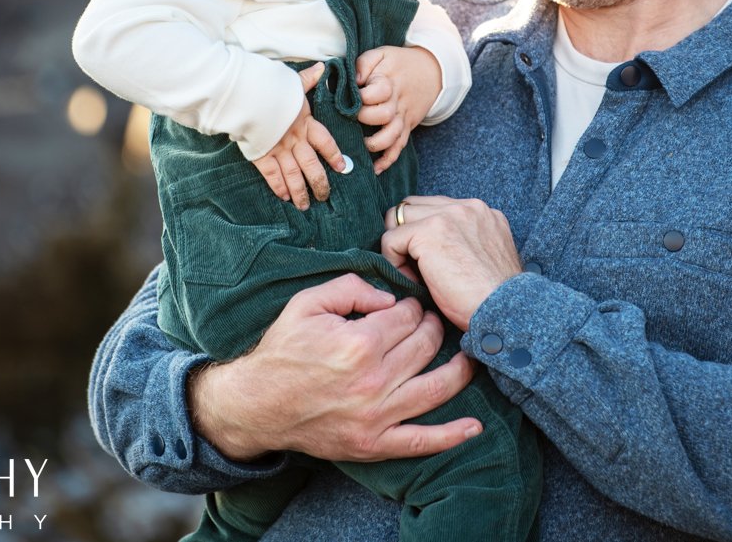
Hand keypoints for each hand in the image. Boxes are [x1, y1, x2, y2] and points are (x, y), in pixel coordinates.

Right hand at [189, 274, 482, 462]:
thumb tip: (391, 297)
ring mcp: (375, 416)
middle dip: (433, 328)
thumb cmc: (283, 350)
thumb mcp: (307, 303)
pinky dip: (451, 436)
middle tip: (430, 323)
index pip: (407, 316)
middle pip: (425, 346)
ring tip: (468, 355)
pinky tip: (474, 426)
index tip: (409, 306)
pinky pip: (421, 442)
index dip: (412, 306)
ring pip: (435, 388)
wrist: (256, 405)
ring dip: (459, 369)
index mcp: (358, 343)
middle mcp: (372, 381)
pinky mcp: (373, 444)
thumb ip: (351, 287)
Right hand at [250, 63, 343, 209]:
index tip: (342, 167)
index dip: (334, 155)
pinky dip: (279, 187)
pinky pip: (272, 175)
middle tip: (325, 196)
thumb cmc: (268, 87)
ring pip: (293, 175)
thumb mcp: (291, 82)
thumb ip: (307, 80)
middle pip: (312, 165)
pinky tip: (284, 197)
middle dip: (320, 182)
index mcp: (304, 122)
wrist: (245, 95)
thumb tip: (322, 67)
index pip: (325, 141)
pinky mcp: (261, 155)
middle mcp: (294, 139)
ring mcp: (278, 149)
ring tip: (306, 205)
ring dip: (301, 191)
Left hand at [356, 46, 441, 173]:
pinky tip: (376, 168)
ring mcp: (403, 117)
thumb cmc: (400, 63)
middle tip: (352, 117)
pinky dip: (388, 160)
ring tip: (362, 144)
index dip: (360, 97)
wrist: (433, 71)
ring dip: (376, 143)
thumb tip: (353, 80)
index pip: (374, 93)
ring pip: (393, 136)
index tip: (351, 96)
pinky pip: (399, 147)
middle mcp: (397, 102)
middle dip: (364, 119)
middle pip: (382, 116)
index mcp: (388, 82)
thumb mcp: (382, 54)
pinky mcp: (407, 127)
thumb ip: (364, 63)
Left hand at [381, 196, 523, 330]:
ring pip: (398, 218)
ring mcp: (448, 215)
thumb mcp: (484, 258)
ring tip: (411, 273)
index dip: (423, 232)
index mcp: (481, 212)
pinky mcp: (430, 232)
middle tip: (414, 267)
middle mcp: (467, 206)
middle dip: (406, 234)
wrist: (504, 310)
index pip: (435, 207)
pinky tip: (409, 280)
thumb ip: (462, 242)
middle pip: (413, 207)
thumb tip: (427, 251)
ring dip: (399, 245)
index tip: (428, 262)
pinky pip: (390, 239)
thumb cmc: (494, 297)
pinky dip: (392, 261)